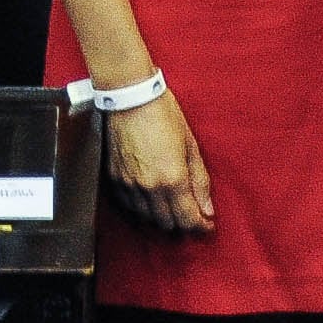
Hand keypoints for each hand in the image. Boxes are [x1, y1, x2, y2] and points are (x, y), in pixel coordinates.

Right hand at [103, 90, 214, 234]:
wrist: (129, 96)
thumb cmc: (164, 113)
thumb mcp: (191, 145)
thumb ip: (199, 181)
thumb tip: (208, 209)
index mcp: (172, 179)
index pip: (188, 219)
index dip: (200, 225)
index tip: (207, 224)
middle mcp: (149, 187)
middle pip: (168, 223)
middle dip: (183, 223)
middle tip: (191, 213)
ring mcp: (129, 184)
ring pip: (147, 218)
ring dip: (162, 217)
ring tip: (172, 206)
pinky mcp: (115, 178)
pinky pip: (129, 206)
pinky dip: (142, 208)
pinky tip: (151, 200)